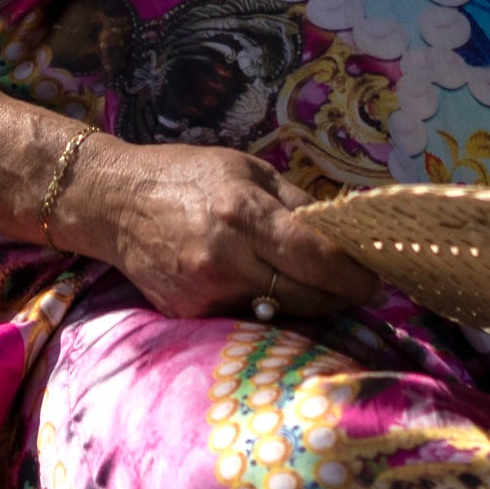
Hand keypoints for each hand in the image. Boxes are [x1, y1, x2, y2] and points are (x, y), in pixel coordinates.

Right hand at [75, 143, 377, 322]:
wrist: (112, 202)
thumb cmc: (185, 175)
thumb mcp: (247, 170)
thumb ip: (297, 202)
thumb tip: (347, 232)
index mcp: (242, 213)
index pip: (316, 257)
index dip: (355, 274)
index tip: (378, 278)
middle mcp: (224, 258)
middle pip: (307, 296)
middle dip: (341, 295)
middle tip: (360, 287)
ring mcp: (204, 293)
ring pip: (280, 314)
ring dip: (308, 305)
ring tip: (320, 288)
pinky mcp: (188, 314)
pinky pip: (247, 319)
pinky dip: (268, 309)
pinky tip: (271, 291)